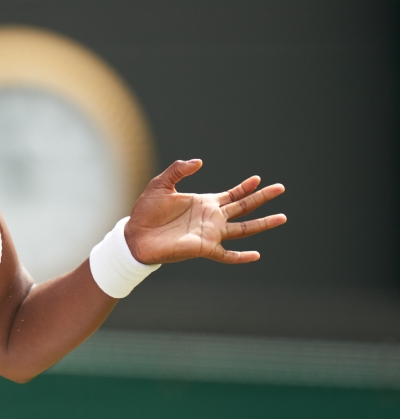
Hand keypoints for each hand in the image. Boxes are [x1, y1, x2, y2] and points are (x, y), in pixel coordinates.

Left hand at [125, 159, 285, 264]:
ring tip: (282, 217)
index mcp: (203, 203)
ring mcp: (209, 233)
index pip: (231, 195)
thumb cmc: (145, 211)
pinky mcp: (203, 248)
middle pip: (243, 208)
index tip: (258, 179)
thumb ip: (178, 170)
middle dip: (262, 198)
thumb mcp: (160, 185)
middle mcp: (211, 218)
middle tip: (281, 188)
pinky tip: (256, 255)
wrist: (134, 235)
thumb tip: (199, 161)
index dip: (245, 187)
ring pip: (243, 229)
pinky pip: (226, 255)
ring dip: (262, 224)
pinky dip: (241, 256)